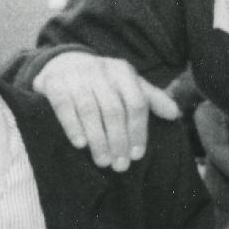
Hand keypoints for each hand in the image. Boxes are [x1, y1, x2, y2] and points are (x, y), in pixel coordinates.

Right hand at [33, 51, 178, 171]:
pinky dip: (72, 126)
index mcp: (122, 71)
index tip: (136, 155)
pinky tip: (80, 144)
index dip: (138, 131)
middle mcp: (100, 70)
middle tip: (119, 166)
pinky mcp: (54, 82)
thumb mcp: (128, 84)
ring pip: (90, 110)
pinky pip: (64, 106)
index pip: (136, 103)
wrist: (62, 62)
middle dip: (118, 140)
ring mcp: (76, 75)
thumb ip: (151, 99)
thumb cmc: (102, 81)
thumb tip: (174, 114)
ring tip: (102, 161)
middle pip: (114, 109)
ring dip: (98, 139)